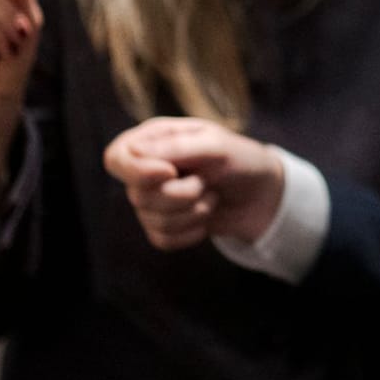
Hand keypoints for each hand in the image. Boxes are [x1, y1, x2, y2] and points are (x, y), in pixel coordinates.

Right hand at [103, 117, 284, 248]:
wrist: (262, 194)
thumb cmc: (240, 159)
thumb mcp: (215, 145)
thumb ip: (177, 146)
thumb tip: (135, 152)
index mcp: (153, 140)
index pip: (116, 158)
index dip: (136, 170)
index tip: (169, 172)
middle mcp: (147, 170)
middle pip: (137, 195)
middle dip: (180, 194)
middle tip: (206, 183)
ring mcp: (153, 200)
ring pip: (151, 220)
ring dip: (192, 212)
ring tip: (211, 196)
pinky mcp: (164, 226)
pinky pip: (162, 239)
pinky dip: (191, 232)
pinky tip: (206, 217)